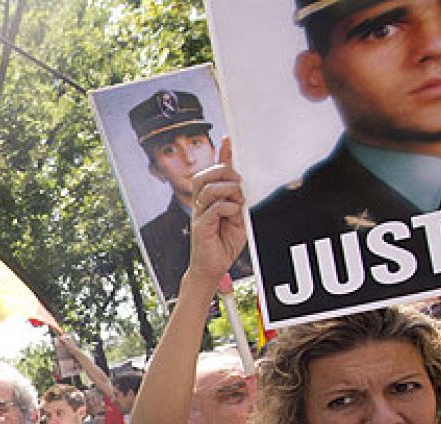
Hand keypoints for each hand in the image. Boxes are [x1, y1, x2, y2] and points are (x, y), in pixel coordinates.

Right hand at [185, 139, 246, 286]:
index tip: (228, 139)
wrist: (213, 268)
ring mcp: (199, 215)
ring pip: (207, 189)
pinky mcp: (200, 227)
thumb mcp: (238, 218)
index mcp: (211, 200)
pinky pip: (212, 209)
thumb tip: (241, 187)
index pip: (214, 172)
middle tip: (238, 181)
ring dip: (227, 189)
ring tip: (237, 199)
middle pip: (204, 176)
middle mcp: (202, 204)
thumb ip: (239, 202)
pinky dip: (226, 207)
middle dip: (223, 171)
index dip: (221, 155)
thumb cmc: (224, 243)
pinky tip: (233, 213)